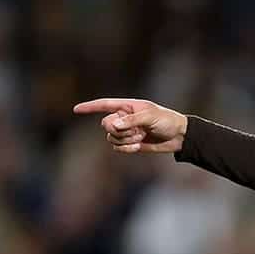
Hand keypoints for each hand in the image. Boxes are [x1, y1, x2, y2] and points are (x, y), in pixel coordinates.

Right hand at [72, 98, 188, 153]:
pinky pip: (117, 147)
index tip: (76, 109)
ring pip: (110, 137)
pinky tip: (138, 147)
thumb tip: (113, 125)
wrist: (178, 136)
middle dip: (117, 130)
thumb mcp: (150, 117)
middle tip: (134, 130)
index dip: (90, 107)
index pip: (104, 105)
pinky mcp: (129, 143)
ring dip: (124, 140)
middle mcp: (123, 118)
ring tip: (140, 137)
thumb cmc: (166, 121)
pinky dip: (126, 148)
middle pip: (105, 124)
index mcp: (127, 106)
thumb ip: (131, 120)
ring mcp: (126, 131)